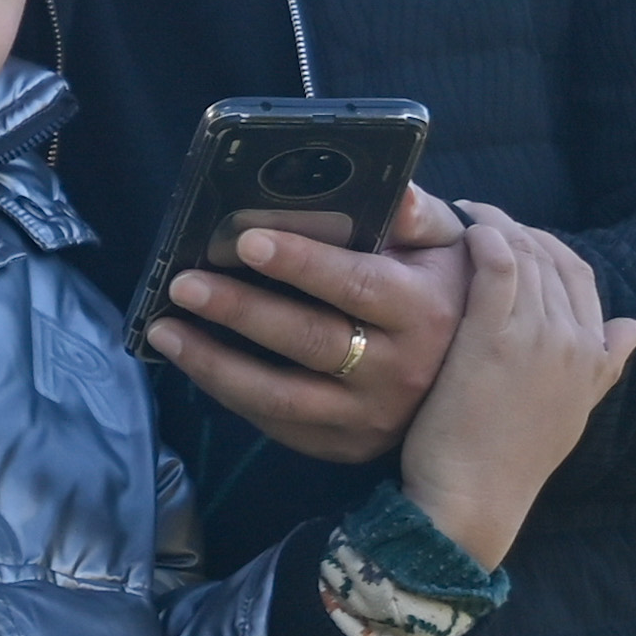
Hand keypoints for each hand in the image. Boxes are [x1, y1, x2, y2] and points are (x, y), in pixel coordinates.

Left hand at [149, 184, 463, 462]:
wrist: (470, 374)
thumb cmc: (444, 290)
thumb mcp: (447, 247)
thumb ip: (417, 215)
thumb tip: (392, 190)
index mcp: (423, 312)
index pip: (356, 286)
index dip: (302, 264)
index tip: (247, 241)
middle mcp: (400, 371)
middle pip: (309, 341)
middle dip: (240, 310)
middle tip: (183, 284)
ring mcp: (369, 417)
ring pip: (280, 395)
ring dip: (214, 363)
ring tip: (164, 331)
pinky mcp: (343, 446)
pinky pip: (276, 423)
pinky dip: (229, 393)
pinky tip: (194, 361)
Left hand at [389, 205, 635, 567]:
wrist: (475, 502)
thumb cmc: (509, 462)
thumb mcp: (572, 413)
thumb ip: (604, 366)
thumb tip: (635, 328)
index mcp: (594, 357)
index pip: (581, 277)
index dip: (548, 248)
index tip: (514, 238)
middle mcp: (574, 342)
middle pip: (554, 258)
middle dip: (519, 229)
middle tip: (480, 217)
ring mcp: (537, 339)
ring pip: (526, 256)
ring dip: (496, 225)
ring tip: (465, 216)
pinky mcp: (493, 339)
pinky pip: (498, 267)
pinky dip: (485, 240)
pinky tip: (464, 233)